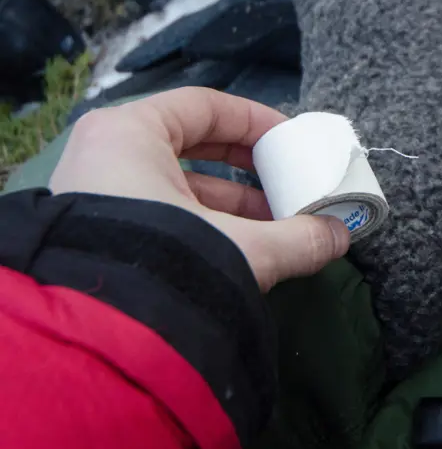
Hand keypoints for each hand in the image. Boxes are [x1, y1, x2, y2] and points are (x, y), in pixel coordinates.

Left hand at [49, 87, 350, 290]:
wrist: (94, 342)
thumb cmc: (166, 262)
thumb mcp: (244, 246)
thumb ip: (299, 237)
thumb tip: (341, 236)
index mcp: (129, 133)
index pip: (204, 106)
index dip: (256, 121)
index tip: (292, 142)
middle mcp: (104, 156)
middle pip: (191, 146)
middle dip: (247, 172)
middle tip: (287, 186)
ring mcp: (95, 197)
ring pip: (178, 187)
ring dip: (231, 206)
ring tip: (276, 229)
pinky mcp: (97, 236)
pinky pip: (160, 214)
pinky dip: (203, 226)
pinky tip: (241, 250)